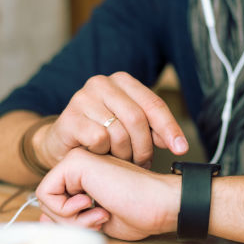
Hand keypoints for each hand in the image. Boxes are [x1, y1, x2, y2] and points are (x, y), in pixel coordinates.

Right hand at [35, 72, 188, 168]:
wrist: (62, 144)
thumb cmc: (100, 135)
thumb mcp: (130, 128)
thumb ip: (152, 129)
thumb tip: (177, 143)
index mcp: (122, 81)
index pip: (154, 104)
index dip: (170, 128)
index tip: (181, 149)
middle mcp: (102, 83)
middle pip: (138, 119)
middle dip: (144, 147)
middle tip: (143, 162)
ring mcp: (83, 98)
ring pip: (119, 132)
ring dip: (125, 154)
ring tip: (121, 160)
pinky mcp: (69, 117)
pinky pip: (99, 139)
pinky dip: (103, 152)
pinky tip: (99, 154)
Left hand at [35, 148, 179, 240]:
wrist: (160, 204)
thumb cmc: (140, 212)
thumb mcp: (97, 221)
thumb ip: (70, 218)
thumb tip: (42, 220)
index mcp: (88, 175)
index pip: (57, 202)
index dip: (73, 223)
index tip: (101, 220)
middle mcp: (81, 164)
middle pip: (49, 201)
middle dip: (71, 221)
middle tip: (99, 218)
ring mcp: (77, 160)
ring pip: (46, 198)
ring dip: (70, 218)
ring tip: (99, 213)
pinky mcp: (74, 161)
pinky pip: (45, 194)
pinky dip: (64, 211)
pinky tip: (91, 205)